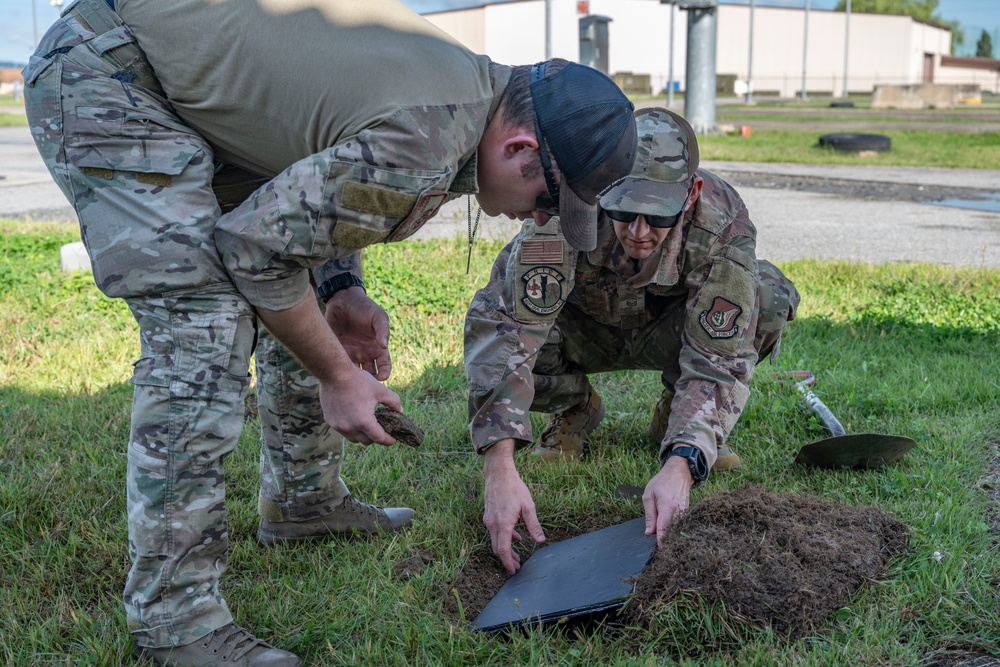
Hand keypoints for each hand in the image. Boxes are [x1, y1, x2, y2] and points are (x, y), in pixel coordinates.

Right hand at [319, 365, 401, 444]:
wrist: (334, 372)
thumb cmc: (358, 380)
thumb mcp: (380, 390)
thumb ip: (393, 402)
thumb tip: (400, 411)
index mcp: (364, 421)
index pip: (379, 438)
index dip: (389, 440)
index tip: (393, 439)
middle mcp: (350, 427)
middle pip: (367, 441)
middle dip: (376, 437)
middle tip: (382, 429)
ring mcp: (338, 425)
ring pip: (354, 438)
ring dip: (362, 434)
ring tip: (368, 425)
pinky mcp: (330, 421)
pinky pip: (343, 431)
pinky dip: (351, 428)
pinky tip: (355, 419)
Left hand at [325, 286, 390, 380]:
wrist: (342, 299)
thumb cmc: (364, 306)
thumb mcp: (377, 315)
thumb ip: (383, 329)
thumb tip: (384, 345)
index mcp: (378, 347)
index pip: (384, 366)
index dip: (384, 374)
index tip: (380, 378)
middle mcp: (366, 353)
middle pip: (369, 375)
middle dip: (368, 382)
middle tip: (364, 385)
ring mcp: (351, 353)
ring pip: (354, 373)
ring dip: (353, 379)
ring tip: (350, 380)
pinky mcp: (337, 351)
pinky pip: (339, 365)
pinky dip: (339, 371)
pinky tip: (338, 373)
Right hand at [483, 440, 545, 573]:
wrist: (498, 473)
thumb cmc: (514, 487)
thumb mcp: (528, 506)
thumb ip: (533, 525)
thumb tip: (541, 540)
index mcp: (503, 523)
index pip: (503, 550)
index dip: (508, 562)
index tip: (513, 571)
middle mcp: (492, 524)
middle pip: (497, 548)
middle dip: (507, 559)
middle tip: (518, 566)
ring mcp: (488, 519)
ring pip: (495, 540)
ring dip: (506, 548)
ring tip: (517, 555)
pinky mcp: (488, 515)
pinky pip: (495, 531)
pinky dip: (504, 537)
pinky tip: (515, 537)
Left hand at [642, 456, 694, 546]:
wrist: (679, 473)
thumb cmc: (661, 483)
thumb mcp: (648, 496)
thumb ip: (649, 515)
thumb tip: (649, 533)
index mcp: (667, 507)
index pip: (664, 529)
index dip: (662, 542)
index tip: (660, 553)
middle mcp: (678, 512)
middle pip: (672, 532)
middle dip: (667, 542)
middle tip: (660, 554)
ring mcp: (685, 513)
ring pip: (678, 530)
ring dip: (672, 538)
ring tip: (666, 547)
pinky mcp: (688, 514)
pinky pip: (681, 526)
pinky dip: (676, 531)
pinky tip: (671, 536)